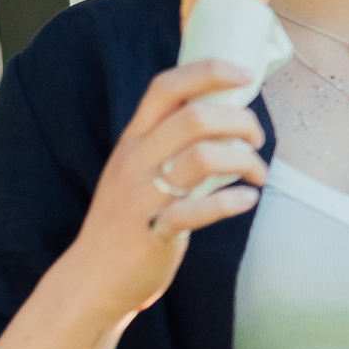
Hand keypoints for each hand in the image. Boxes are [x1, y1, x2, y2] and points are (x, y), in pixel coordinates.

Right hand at [63, 60, 266, 321]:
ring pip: (203, 157)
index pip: (166, 87)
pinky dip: (232, 201)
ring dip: (244, 161)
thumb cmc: (128, 218)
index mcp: (133, 139)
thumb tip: (223, 113)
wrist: (92, 277)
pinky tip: (247, 200)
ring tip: (257, 175)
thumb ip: (168, 141)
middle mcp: (135, 161)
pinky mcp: (154, 232)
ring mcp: (143, 196)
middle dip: (240, 121)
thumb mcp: (137, 169)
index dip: (208, 71)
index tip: (244, 75)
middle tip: (256, 140)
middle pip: (194, 118)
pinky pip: (199, 209)